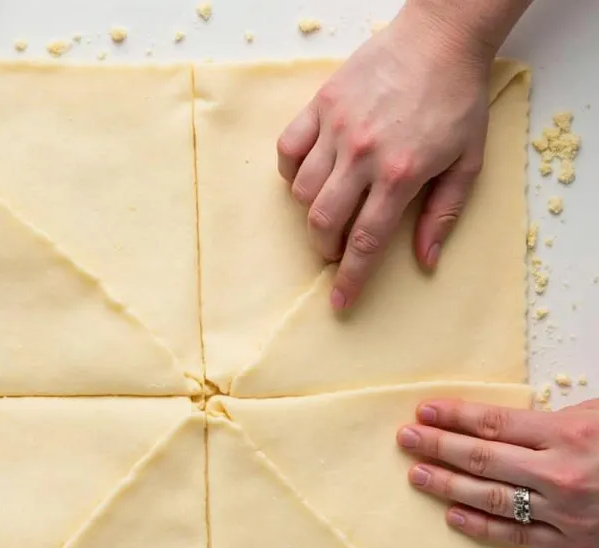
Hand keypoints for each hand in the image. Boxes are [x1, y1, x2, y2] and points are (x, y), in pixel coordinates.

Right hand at [277, 4, 492, 309]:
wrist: (441, 38)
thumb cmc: (457, 100)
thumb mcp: (467, 162)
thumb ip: (443, 214)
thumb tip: (425, 260)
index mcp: (401, 173)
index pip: (365, 241)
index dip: (350, 278)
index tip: (339, 302)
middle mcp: (363, 154)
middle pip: (323, 222)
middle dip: (326, 247)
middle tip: (337, 246)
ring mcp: (336, 127)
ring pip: (301, 191)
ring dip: (312, 211)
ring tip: (330, 206)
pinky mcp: (320, 104)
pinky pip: (288, 149)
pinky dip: (292, 169)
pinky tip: (309, 172)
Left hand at [397, 399, 598, 547]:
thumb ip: (555, 418)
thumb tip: (499, 420)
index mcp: (569, 433)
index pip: (495, 424)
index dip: (454, 417)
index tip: (424, 411)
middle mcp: (560, 473)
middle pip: (483, 458)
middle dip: (438, 447)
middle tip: (405, 439)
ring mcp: (565, 511)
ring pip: (492, 497)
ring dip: (448, 485)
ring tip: (417, 474)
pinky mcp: (573, 542)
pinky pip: (517, 536)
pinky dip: (481, 527)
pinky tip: (452, 515)